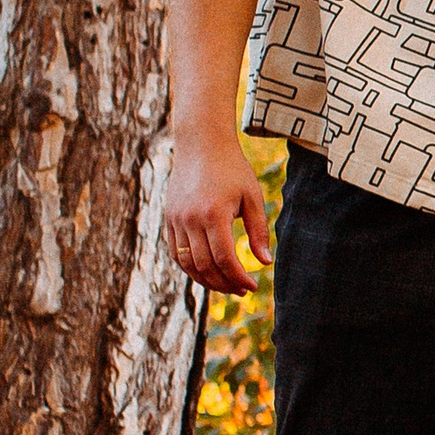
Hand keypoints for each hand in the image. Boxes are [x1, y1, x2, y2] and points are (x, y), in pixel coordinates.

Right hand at [164, 132, 271, 296]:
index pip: (225, 259)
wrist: (201, 144)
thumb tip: (265, 262)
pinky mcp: (169, 218)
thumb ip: (258, 231)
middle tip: (241, 289)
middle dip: (224, 284)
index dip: (239, 278)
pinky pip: (176, 253)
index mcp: (214, 214)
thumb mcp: (252, 197)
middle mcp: (191, 220)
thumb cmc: (232, 169)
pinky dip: (190, 267)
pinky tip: (207, 272)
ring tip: (225, 285)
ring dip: (206, 280)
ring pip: (187, 264)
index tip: (252, 286)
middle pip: (205, 267)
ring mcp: (176, 220)